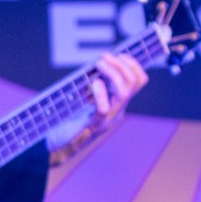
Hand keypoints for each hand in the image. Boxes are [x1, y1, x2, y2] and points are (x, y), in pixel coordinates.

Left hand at [49, 49, 145, 168]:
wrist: (61, 146)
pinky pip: (104, 109)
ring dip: (113, 73)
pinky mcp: (95, 125)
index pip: (139, 82)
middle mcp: (118, 110)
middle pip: (133, 84)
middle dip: (121, 65)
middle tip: (104, 57)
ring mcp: (109, 119)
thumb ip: (93, 85)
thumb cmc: (71, 120)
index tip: (120, 55)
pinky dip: (101, 93)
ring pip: (123, 93)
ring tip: (99, 64)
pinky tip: (94, 83)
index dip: (134, 65)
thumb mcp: (87, 99)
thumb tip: (96, 63)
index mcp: (118, 103)